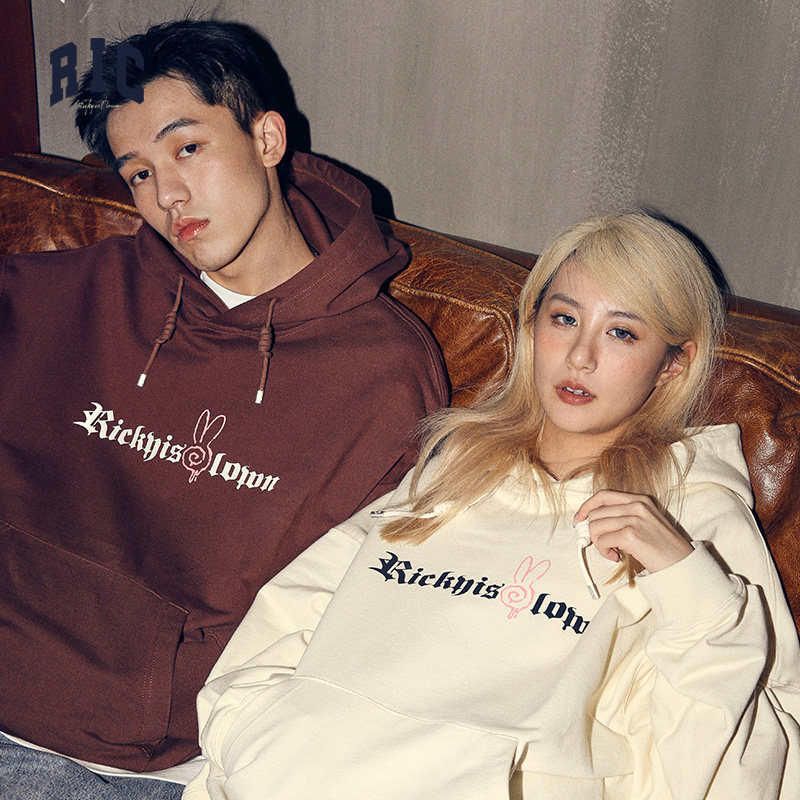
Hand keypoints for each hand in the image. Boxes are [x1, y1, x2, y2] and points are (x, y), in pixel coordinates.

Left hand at [573, 490, 692, 573]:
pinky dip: (604, 552)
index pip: (603, 495)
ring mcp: (634, 519)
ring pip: (596, 527)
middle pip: (596, 513)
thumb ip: (623, 517)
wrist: (683, 565)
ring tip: (613, 552)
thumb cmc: (663, 548)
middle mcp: (637, 505)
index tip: (579, 519)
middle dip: (593, 532)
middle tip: (603, 545)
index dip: (587, 506)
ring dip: (599, 544)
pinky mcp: (631, 535)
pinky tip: (617, 557)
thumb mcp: (646, 523)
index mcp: (640, 500)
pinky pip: (602, 540)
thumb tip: (592, 523)